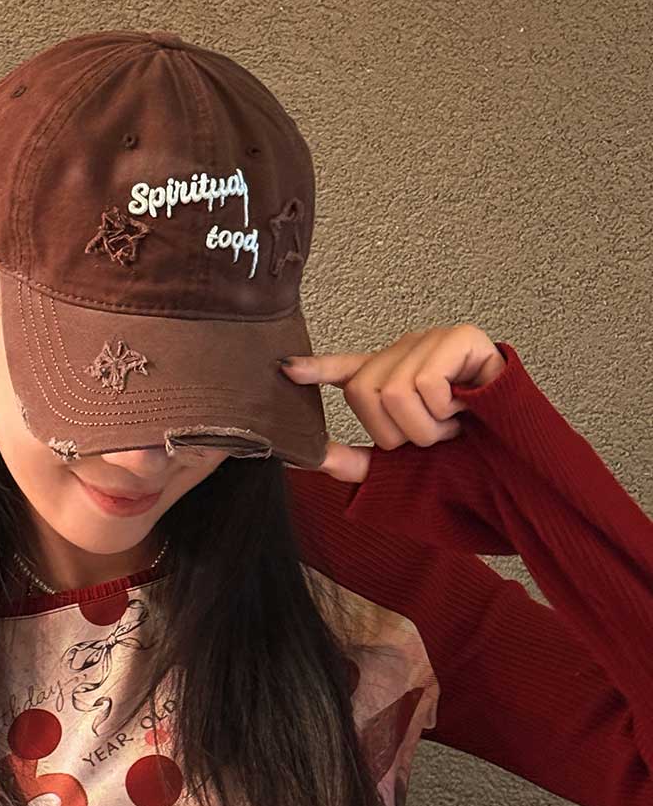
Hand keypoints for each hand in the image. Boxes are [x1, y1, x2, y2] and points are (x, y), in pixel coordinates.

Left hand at [279, 324, 505, 482]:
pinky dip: (445, 412)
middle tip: (434, 436)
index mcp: (393, 379)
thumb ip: (358, 461)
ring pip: (394, 392)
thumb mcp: (402, 467)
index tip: (285, 369)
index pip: (348, 370)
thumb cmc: (468, 461)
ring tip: (453, 426)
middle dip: (397, 433)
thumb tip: (311, 457)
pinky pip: (425, 383)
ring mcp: (434, 342)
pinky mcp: (461, 338)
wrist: (519, 466)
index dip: (317, 368)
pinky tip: (467, 410)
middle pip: (363, 391)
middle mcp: (408, 353)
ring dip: (427, 427)